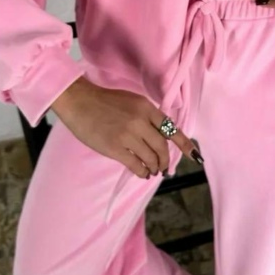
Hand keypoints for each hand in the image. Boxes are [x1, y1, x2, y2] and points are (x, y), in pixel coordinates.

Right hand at [50, 76, 201, 177]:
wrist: (79, 102)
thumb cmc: (104, 102)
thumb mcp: (132, 102)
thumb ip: (146, 116)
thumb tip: (159, 136)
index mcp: (146, 107)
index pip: (171, 128)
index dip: (184, 144)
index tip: (194, 156)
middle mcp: (140, 121)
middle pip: (162, 147)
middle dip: (164, 160)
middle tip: (163, 168)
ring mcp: (128, 135)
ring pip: (151, 158)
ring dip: (154, 168)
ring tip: (151, 171)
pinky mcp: (115, 148)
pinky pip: (136, 165)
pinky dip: (142, 172)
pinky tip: (141, 172)